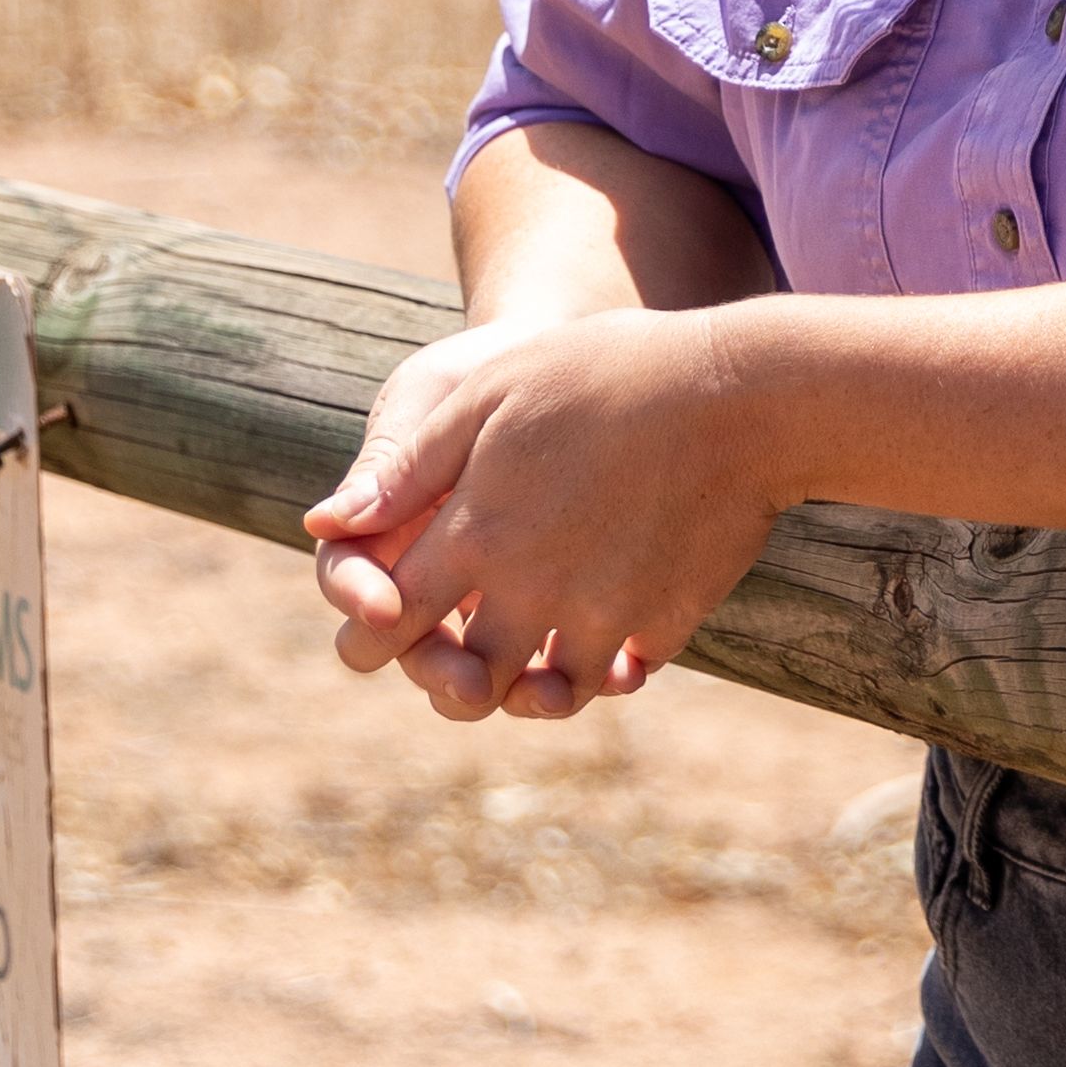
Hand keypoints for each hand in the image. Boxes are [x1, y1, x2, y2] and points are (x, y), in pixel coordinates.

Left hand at [303, 305, 786, 724]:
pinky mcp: (665, 625)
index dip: (369, 638)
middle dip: (448, 677)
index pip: (385, 630)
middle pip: (462, 685)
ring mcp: (603, 618)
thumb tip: (323, 525)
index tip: (381, 621)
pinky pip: (621, 672)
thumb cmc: (602, 372)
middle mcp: (531, 595)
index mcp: (474, 539)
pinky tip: (613, 628)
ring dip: (529, 682)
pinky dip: (609, 663)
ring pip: (544, 694)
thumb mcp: (486, 394)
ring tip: (533, 653)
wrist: (742, 392)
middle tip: (459, 652)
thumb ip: (405, 470)